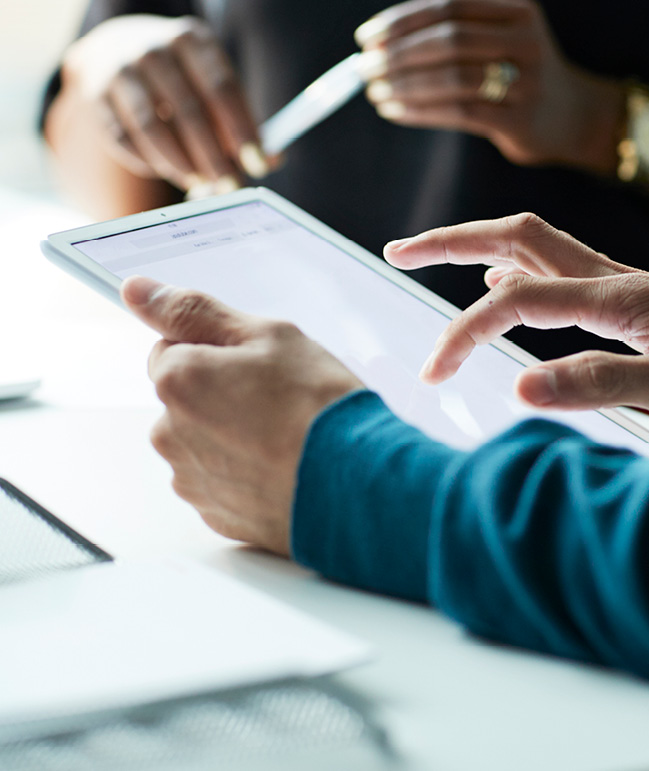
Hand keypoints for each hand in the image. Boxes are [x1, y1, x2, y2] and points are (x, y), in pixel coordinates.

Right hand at [62, 15, 275, 192]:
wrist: (116, 49)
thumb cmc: (183, 77)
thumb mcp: (214, 84)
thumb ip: (242, 121)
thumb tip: (271, 160)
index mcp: (193, 39)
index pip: (222, 88)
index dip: (242, 130)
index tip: (257, 164)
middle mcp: (153, 48)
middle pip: (189, 111)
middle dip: (213, 156)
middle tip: (230, 186)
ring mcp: (119, 69)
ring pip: (152, 127)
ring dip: (180, 164)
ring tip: (200, 183)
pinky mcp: (95, 94)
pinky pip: (124, 139)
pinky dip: (149, 162)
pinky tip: (168, 170)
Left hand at [121, 276, 362, 555]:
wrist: (357, 482)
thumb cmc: (318, 406)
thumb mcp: (267, 336)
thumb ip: (194, 311)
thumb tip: (136, 290)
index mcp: (177, 380)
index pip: (172, 348)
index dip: (218, 350)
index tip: (256, 363)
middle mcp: (170, 434)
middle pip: (186, 398)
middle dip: (221, 394)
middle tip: (277, 399)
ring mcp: (192, 479)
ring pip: (203, 441)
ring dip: (232, 435)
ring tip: (285, 437)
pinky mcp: (215, 515)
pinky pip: (221, 481)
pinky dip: (245, 472)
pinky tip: (283, 466)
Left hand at [354, 0, 620, 168]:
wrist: (575, 119)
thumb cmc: (520, 80)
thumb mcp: (501, 44)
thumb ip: (456, 38)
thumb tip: (379, 48)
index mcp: (518, 12)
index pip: (449, 7)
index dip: (403, 21)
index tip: (366, 37)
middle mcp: (526, 41)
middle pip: (449, 40)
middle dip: (398, 54)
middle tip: (363, 68)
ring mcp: (527, 82)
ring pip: (451, 77)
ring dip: (404, 85)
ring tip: (374, 93)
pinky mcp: (519, 120)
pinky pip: (458, 112)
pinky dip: (420, 111)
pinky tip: (395, 111)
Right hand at [384, 213, 648, 423]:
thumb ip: (597, 382)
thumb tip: (519, 389)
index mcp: (612, 297)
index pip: (513, 301)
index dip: (464, 334)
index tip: (435, 372)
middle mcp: (608, 277)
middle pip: (513, 237)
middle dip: (449, 241)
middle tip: (398, 251)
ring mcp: (616, 282)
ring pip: (532, 245)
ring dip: (477, 247)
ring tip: (433, 260)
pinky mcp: (626, 295)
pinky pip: (556, 266)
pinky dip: (516, 268)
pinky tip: (506, 289)